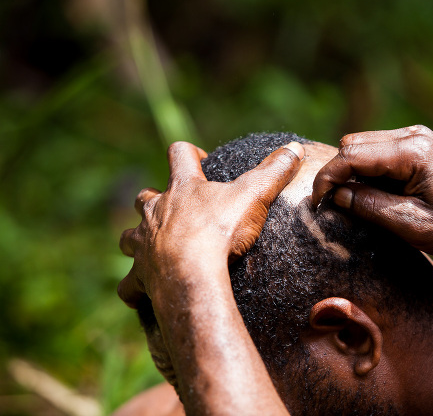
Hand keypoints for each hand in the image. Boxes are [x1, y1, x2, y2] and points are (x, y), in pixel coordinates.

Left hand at [118, 141, 304, 307]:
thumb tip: (295, 148)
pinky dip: (132, 288)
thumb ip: (274, 171)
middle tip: (172, 207)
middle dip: (154, 198)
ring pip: (129, 237)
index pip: (180, 154)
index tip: (202, 159)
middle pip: (144, 197)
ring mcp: (145, 243)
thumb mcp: (254, 195)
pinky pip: (128, 284)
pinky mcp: (141, 275)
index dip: (189, 153)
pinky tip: (138, 293)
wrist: (192, 273)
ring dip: (136, 239)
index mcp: (182, 188)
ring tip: (150, 246)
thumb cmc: (221, 230)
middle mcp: (156, 211)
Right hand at [312, 125, 432, 257]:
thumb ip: (371, 207)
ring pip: (363, 145)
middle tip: (335, 206)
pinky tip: (377, 194)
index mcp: (412, 151)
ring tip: (357, 203)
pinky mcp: (420, 144)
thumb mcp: (414, 225)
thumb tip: (338, 196)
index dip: (327, 178)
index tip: (318, 204)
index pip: (350, 154)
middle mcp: (412, 135)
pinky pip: (380, 150)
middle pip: (353, 144)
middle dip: (337, 173)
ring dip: (353, 171)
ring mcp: (417, 136)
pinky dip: (369, 170)